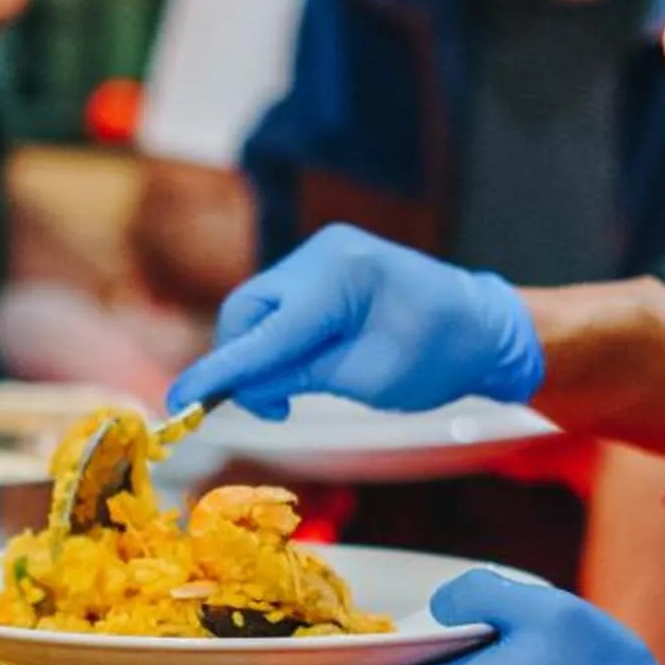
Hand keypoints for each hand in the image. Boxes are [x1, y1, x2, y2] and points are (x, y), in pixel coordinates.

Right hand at [167, 226, 542, 419]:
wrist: (485, 325)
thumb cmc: (442, 354)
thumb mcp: (372, 379)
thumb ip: (304, 376)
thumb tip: (245, 385)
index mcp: (341, 279)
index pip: (265, 332)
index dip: (221, 371)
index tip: (179, 402)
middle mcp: (323, 255)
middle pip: (248, 313)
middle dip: (245, 363)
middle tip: (276, 409)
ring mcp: (321, 256)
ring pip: (259, 311)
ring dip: (263, 354)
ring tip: (297, 392)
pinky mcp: (322, 269)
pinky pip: (280, 307)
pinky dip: (279, 341)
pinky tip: (304, 366)